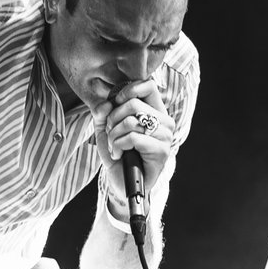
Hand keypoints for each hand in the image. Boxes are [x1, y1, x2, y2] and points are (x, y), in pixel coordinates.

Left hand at [91, 79, 175, 204]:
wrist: (122, 183)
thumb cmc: (118, 154)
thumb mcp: (105, 130)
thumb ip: (102, 113)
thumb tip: (105, 104)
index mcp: (154, 111)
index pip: (148, 85)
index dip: (128, 90)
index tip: (116, 103)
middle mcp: (164, 121)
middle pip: (133, 103)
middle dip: (113, 119)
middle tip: (111, 133)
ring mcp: (165, 136)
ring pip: (131, 121)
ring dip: (114, 136)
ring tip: (114, 146)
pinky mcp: (162, 151)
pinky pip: (133, 138)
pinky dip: (118, 146)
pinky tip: (119, 155)